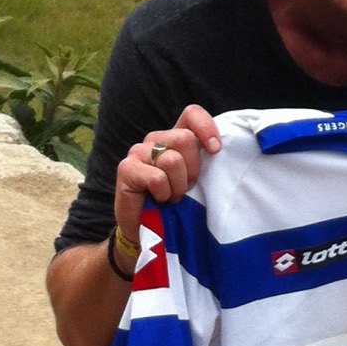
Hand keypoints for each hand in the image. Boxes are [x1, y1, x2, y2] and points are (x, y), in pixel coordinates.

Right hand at [113, 105, 220, 245]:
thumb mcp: (196, 178)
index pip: (191, 114)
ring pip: (172, 160)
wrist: (150, 231)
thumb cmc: (177, 204)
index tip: (216, 150)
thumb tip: (220, 148)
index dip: (206, 128)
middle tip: (187, 188)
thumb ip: (205, 159)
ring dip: (178, 186)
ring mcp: (138, 152)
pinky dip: (163, 193)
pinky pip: (156, 177)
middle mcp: (156, 139)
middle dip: (193, 169)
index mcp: (175, 137)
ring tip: (172, 196)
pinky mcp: (126, 168)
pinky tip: (158, 200)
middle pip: (185, 139)